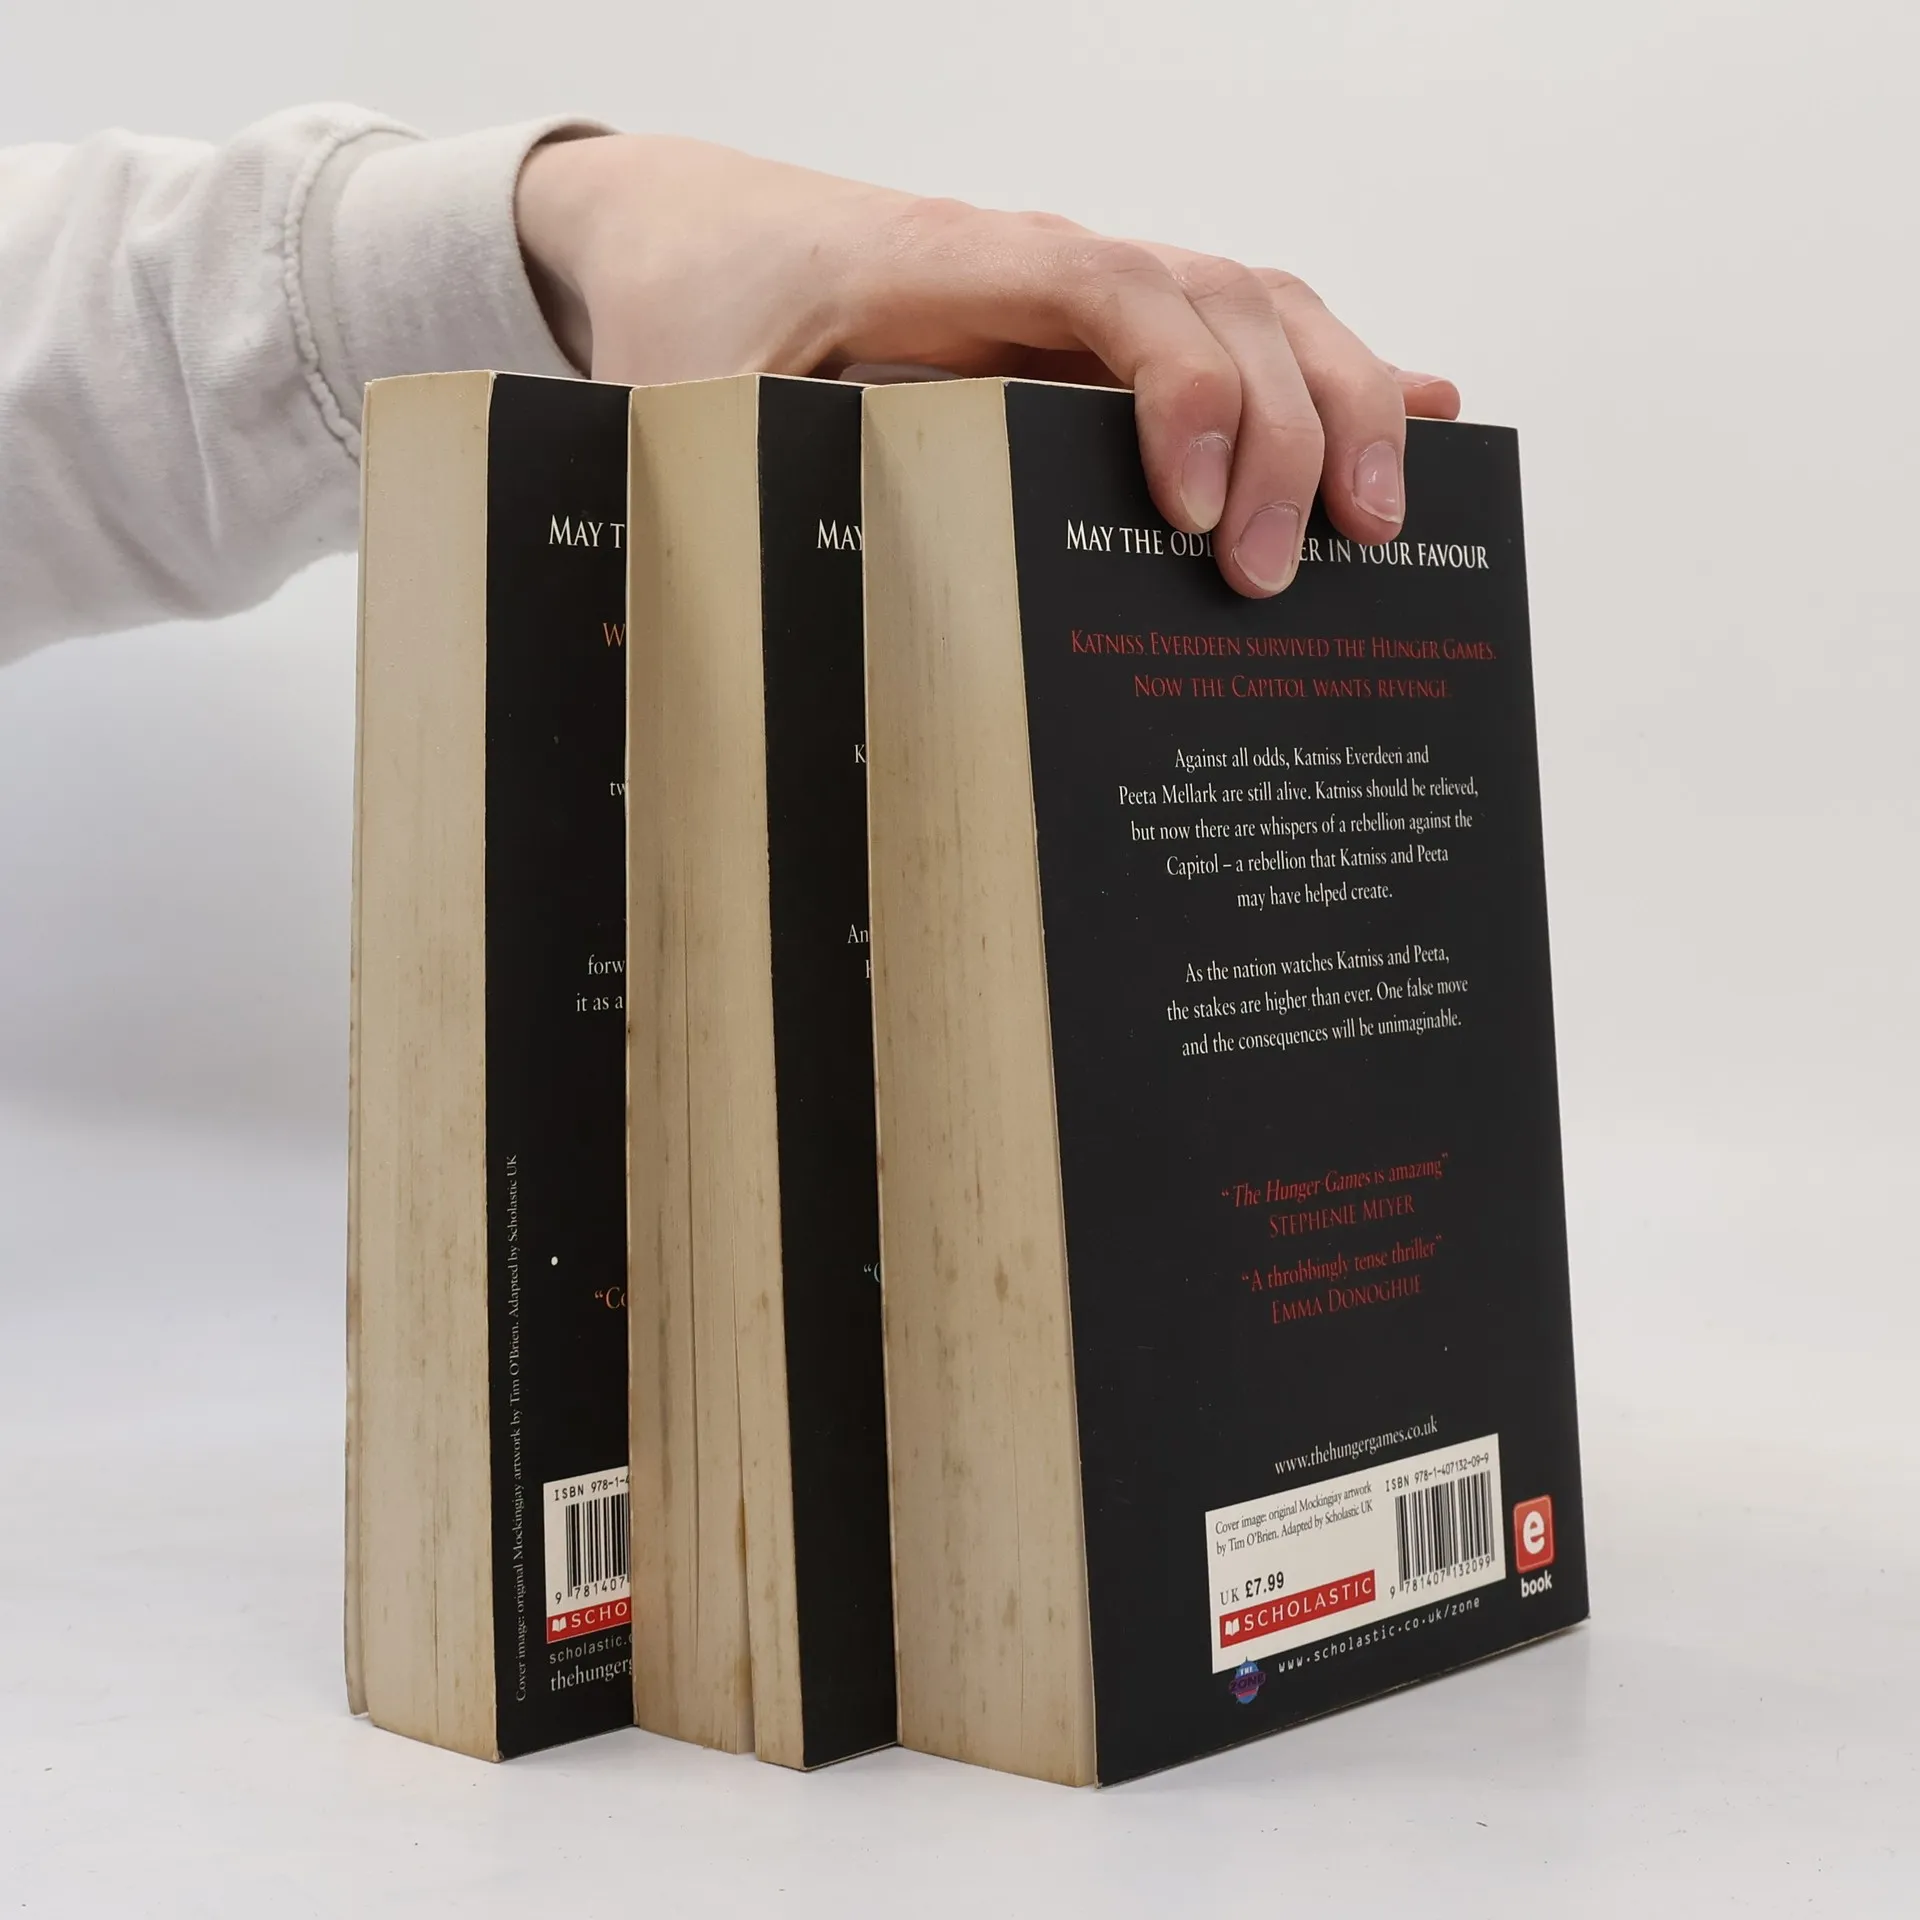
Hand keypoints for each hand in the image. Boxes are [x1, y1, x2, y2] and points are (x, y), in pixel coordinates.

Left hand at [516, 133, 1459, 597]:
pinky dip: (1331, 379)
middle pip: (1221, 300)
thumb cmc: (694, 310)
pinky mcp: (1095, 335)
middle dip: (1286, 432)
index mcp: (950, 263)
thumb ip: (737, 476)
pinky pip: (1236, 337)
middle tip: (1283, 578)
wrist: (686, 226)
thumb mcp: (689, 404)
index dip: (1184, 390)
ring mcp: (1081, 294)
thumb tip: (761, 618)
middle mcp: (1041, 266)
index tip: (1196, 515)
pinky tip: (1419, 419)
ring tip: (1380, 527)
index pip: (1114, 290)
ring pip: (1257, 308)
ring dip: (1337, 405)